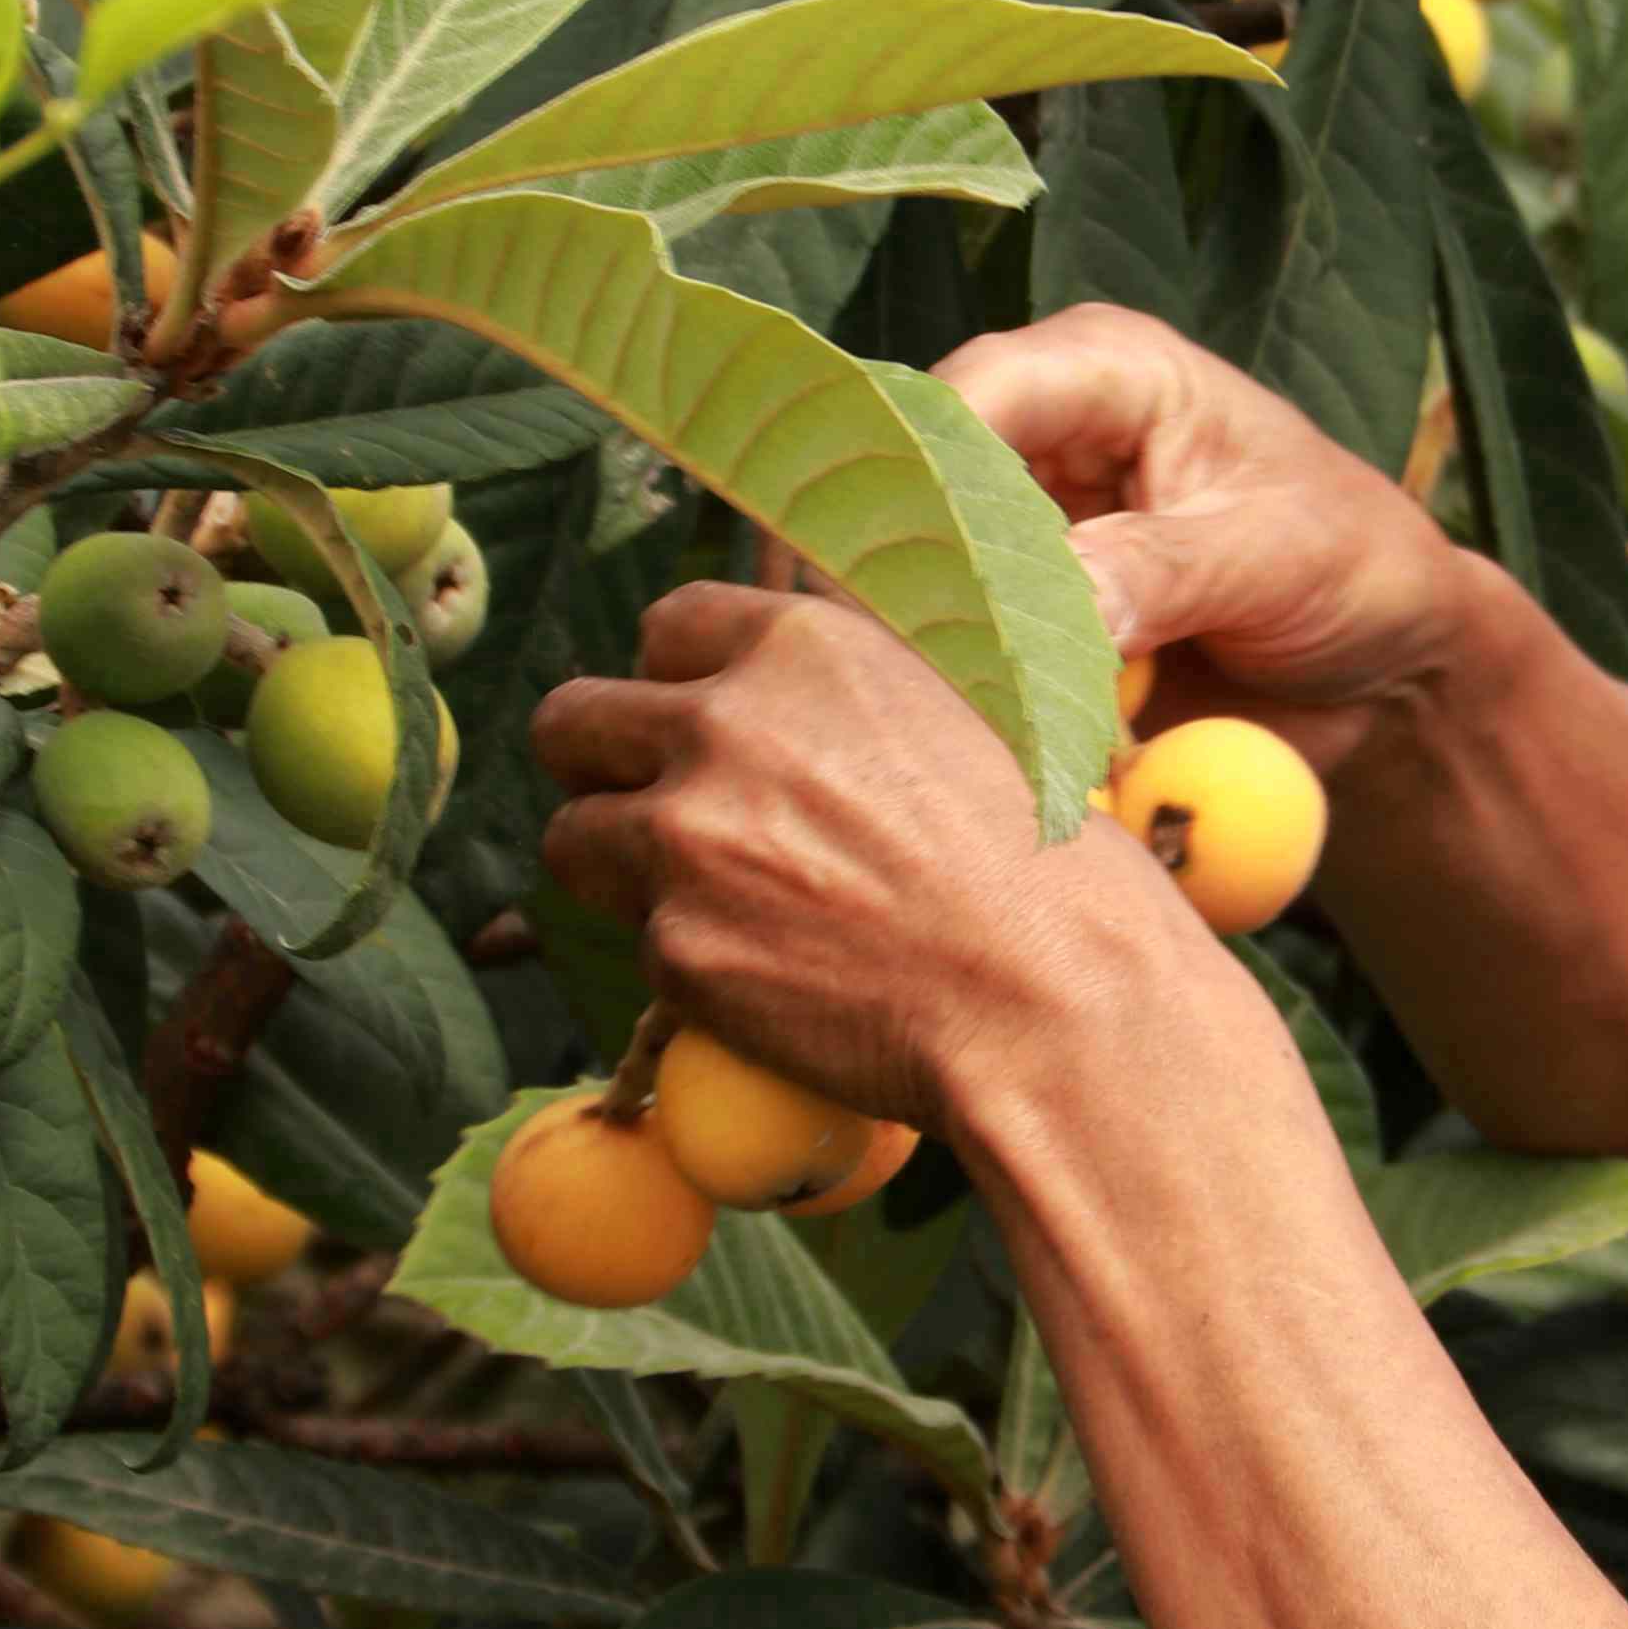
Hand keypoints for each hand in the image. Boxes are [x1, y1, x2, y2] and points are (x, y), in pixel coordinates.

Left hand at [532, 581, 1186, 1126]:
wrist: (1054, 1002)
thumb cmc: (1046, 867)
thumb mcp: (961, 711)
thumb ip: (846, 687)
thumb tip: (776, 683)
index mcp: (802, 645)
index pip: (667, 626)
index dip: (681, 682)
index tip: (705, 727)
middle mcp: (725, 724)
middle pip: (573, 721)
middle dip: (600, 766)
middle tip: (648, 811)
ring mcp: (688, 837)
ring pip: (573, 836)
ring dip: (622, 868)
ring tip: (711, 902)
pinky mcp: (676, 947)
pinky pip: (642, 943)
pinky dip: (691, 964)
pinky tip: (777, 978)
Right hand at [929, 304, 1489, 776]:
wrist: (1381, 667)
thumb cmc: (1351, 564)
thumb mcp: (1278, 554)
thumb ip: (1167, 570)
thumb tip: (1068, 604)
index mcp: (1103, 371)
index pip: (971, 398)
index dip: (929, 479)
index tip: (926, 584)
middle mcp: (1035, 443)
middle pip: (914, 497)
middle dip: (925, 592)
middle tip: (960, 683)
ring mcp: (1015, 543)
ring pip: (920, 596)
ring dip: (954, 672)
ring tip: (1017, 729)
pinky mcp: (1017, 634)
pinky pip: (963, 677)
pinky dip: (988, 722)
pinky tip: (1033, 759)